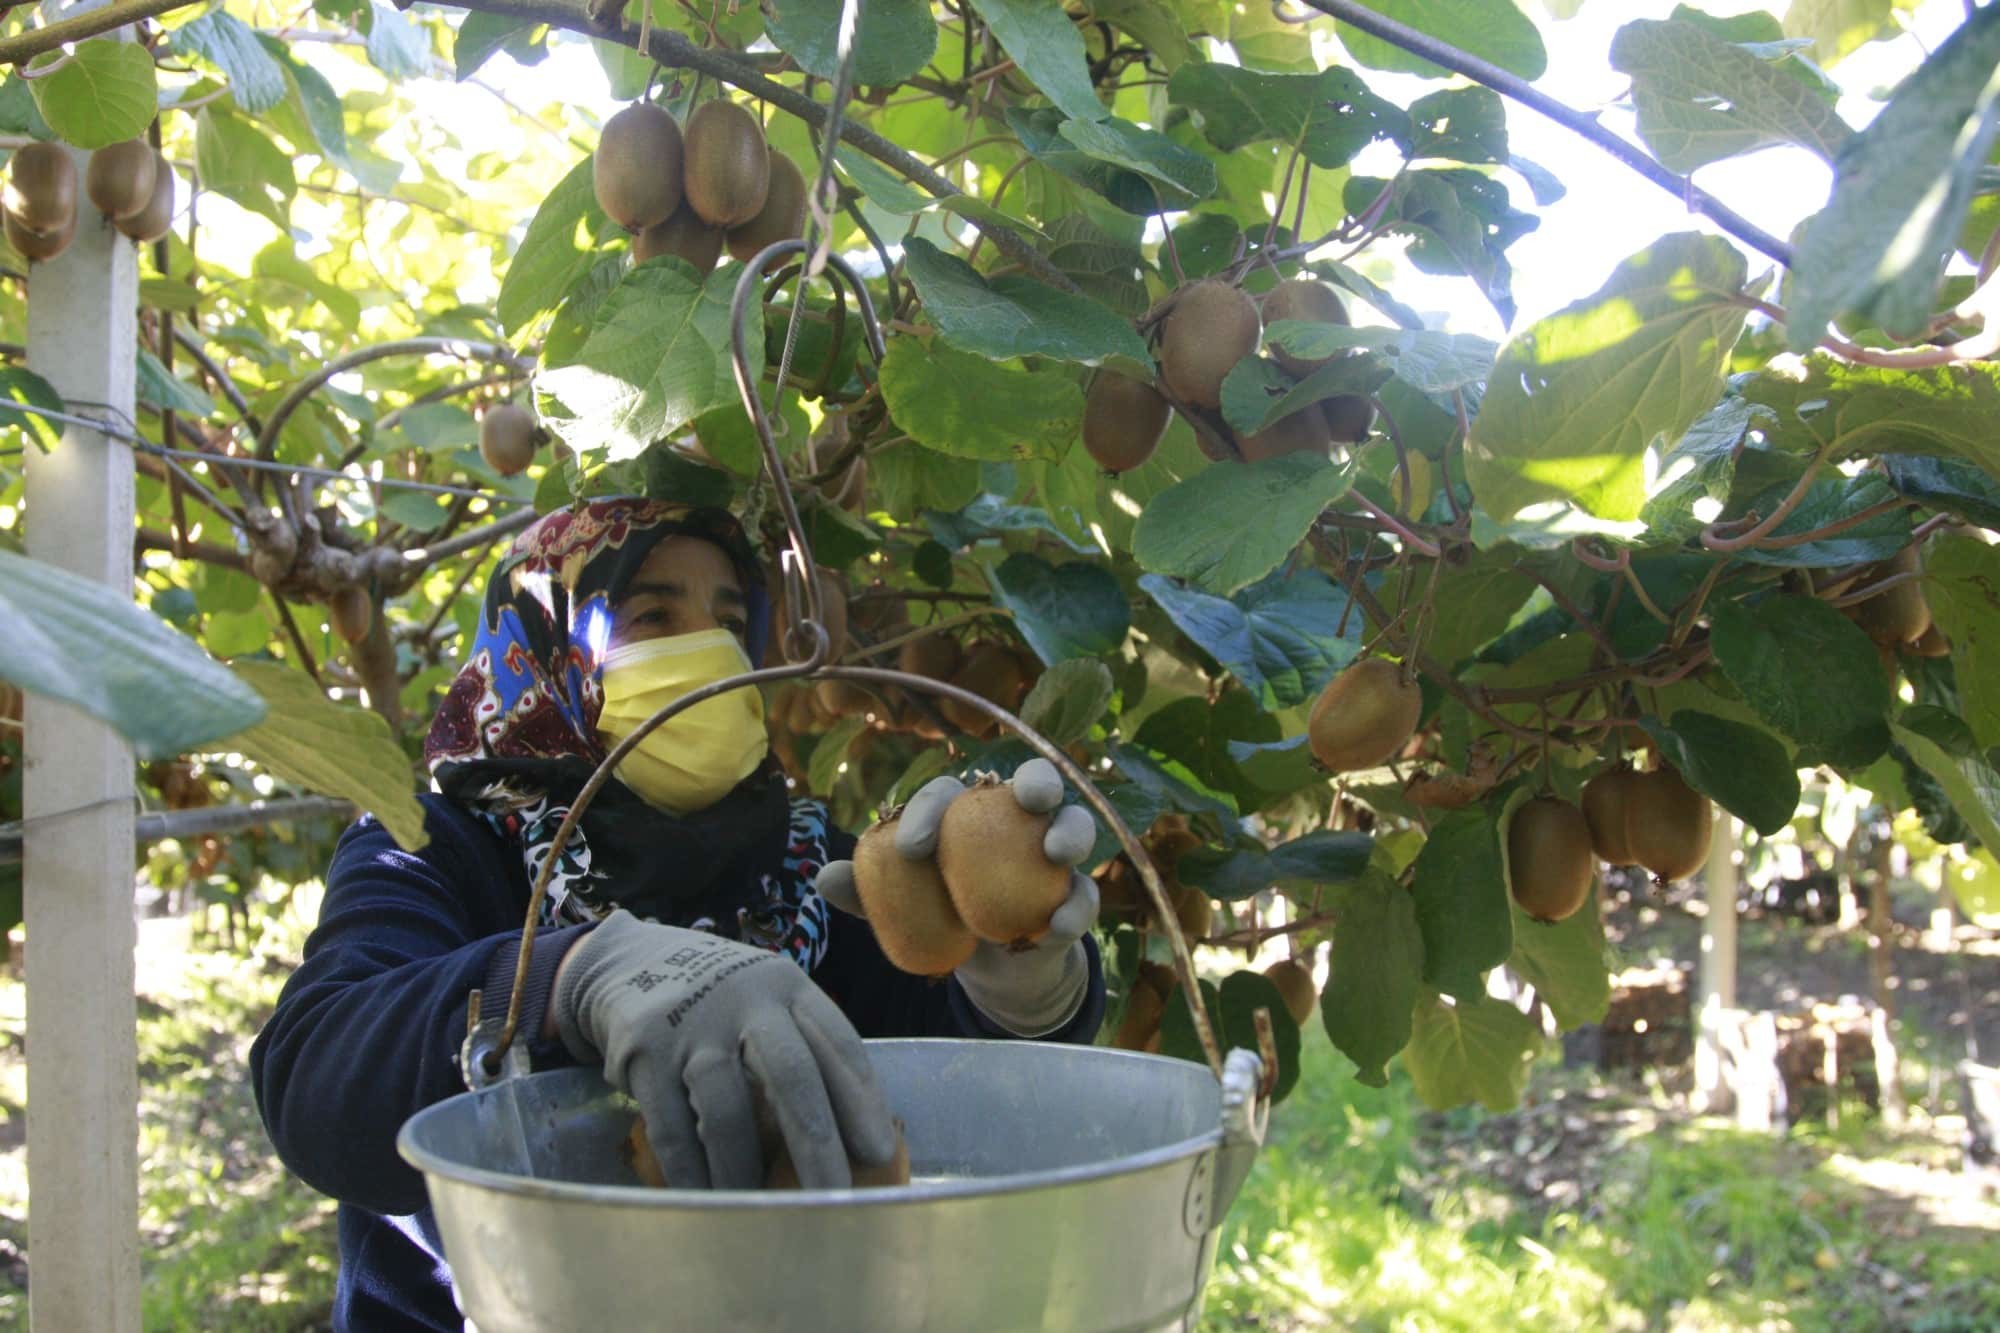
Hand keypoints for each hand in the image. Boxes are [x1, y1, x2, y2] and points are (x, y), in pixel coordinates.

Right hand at [552, 910, 897, 1188]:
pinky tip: (707, 1198)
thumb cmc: (722, 1001)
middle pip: (790, 1074)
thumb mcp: (767, 1002)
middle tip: (834, 1198)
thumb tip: (846, 1141)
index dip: (862, 1100)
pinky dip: (692, 1170)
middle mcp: (744, 1000)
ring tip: (762, 1210)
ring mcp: (690, 1024)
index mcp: (787, 987)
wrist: (630, 960)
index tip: (879, 1152)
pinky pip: (672, 1126)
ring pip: (726, 1108)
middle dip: (817, 1142)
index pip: (837, 1042)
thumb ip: (802, 1051)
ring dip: (745, 1168)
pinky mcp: (642, 1050)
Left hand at [819, 758, 1099, 1034]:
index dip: (928, 810)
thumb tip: (823, 877)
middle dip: (1037, 780)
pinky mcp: (1074, 897)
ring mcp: (1052, 855)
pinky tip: (1055, 927)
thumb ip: (868, 890)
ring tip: (1056, 853)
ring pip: (1076, 824)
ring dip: (1071, 832)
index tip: (909, 849)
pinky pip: (1083, 895)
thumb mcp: (900, 905)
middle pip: (1035, 780)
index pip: (948, 794)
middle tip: (1029, 797)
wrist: (985, 966)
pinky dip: (1074, 908)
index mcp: (966, 812)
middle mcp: (1016, 819)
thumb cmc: (938, 913)